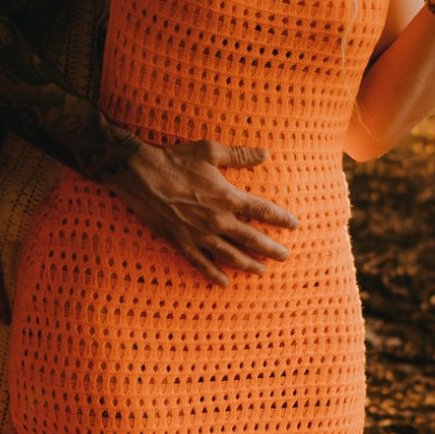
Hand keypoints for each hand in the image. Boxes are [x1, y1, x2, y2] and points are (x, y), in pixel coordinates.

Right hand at [103, 139, 300, 284]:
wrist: (140, 175)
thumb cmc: (175, 160)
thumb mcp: (210, 151)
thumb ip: (240, 155)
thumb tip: (265, 154)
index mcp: (228, 197)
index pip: (263, 211)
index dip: (282, 219)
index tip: (295, 225)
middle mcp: (218, 220)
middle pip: (253, 239)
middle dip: (271, 249)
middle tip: (285, 256)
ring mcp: (200, 234)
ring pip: (231, 255)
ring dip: (249, 264)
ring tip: (262, 270)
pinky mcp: (182, 242)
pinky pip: (202, 263)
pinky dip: (214, 274)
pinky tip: (225, 282)